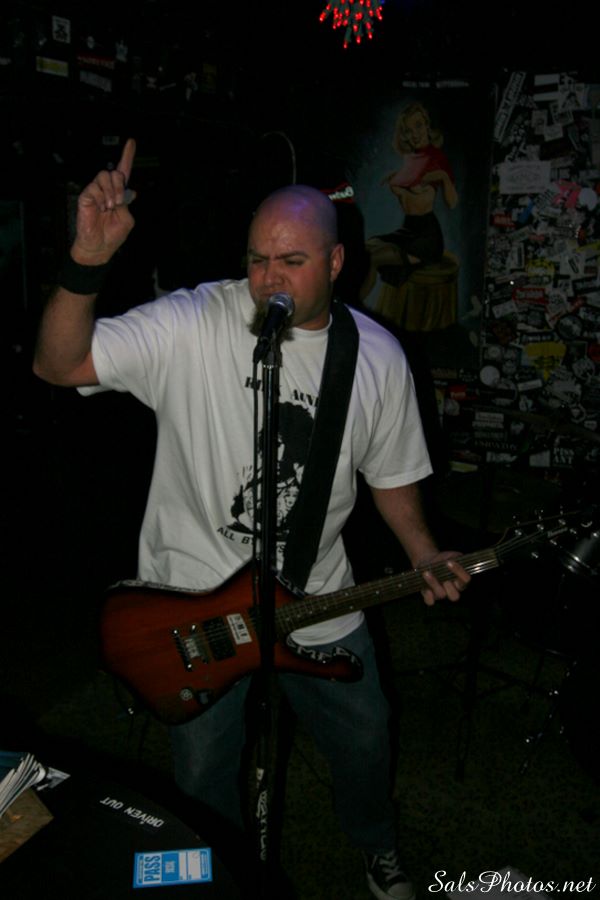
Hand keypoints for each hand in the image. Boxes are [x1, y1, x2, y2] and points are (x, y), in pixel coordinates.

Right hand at [71, 138, 136, 264]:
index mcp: (119, 194)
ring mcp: (95, 192)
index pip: (123, 171)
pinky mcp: (86, 196)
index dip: (127, 156)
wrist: (99, 247)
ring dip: (111, 191)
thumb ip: (127, 202)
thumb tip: (128, 190)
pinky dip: (102, 197)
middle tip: (119, 202)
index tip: (132, 141)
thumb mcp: (126, 219)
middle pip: (114, 172)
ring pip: (104, 176)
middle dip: (119, 185)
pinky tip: (102, 208)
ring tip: (110, 206)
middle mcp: (107, 190)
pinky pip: (94, 187)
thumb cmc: (113, 235)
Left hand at [415, 551, 470, 606]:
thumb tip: (455, 559)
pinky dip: (428, 597)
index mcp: (461, 581)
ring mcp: (441, 594)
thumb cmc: (443, 559)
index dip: (459, 572)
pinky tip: (426, 589)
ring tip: (426, 573)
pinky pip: (430, 601)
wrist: (429, 561)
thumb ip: (456, 557)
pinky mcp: (430, 596)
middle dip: (449, 588)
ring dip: (434, 584)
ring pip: (441, 594)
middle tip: (444, 579)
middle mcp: (453, 590)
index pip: (466, 579)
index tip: (449, 562)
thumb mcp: (451, 556)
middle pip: (455, 596)